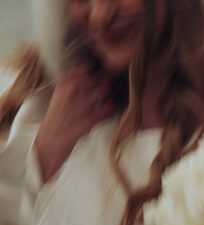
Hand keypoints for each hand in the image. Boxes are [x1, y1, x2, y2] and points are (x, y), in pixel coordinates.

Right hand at [35, 65, 115, 182]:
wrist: (52, 138)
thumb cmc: (58, 116)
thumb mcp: (60, 93)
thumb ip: (71, 80)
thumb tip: (88, 69)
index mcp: (64, 84)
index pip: (85, 68)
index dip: (96, 71)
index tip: (99, 75)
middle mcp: (72, 92)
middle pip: (97, 77)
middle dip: (106, 81)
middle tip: (109, 86)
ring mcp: (80, 105)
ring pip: (103, 89)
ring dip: (110, 91)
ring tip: (109, 95)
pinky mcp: (89, 120)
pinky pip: (108, 107)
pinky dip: (113, 105)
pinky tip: (112, 107)